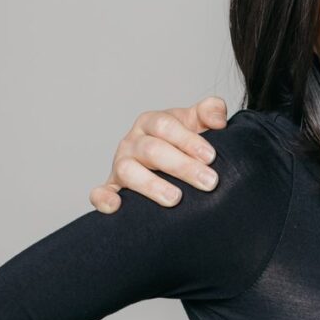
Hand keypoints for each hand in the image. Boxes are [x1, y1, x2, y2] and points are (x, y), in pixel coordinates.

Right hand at [89, 96, 228, 212]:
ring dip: (152, 185)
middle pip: (152, 150)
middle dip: (181, 166)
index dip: (188, 140)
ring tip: (175, 199)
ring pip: (129, 171)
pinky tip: (116, 206)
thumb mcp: (196, 123)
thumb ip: (209, 113)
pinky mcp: (112, 187)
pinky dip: (103, 198)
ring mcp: (121, 165)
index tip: (211, 157)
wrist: (167, 165)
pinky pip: (101, 192)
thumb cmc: (183, 143)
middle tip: (209, 182)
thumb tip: (218, 119)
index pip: (166, 126)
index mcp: (152, 122)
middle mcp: (133, 142)